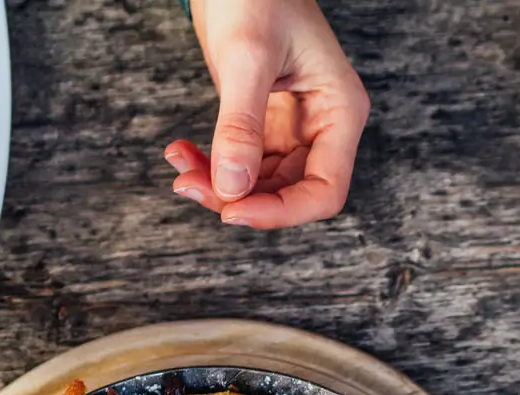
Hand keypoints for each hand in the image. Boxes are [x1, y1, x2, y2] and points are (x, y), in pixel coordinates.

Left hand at [166, 0, 368, 229]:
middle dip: (239, 197)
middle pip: (290, 193)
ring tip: (180, 164)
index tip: (233, 211)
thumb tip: (232, 188)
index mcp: (339, 111)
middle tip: (188, 184)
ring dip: (218, 185)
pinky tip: (181, 151)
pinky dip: (209, 165)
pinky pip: (241, 162)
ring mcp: (293, 127)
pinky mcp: (263, 123)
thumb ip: (241, 125)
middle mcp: (322, 126)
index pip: (324, 189)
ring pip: (261, 184)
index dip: (282, 211)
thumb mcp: (247, 58)